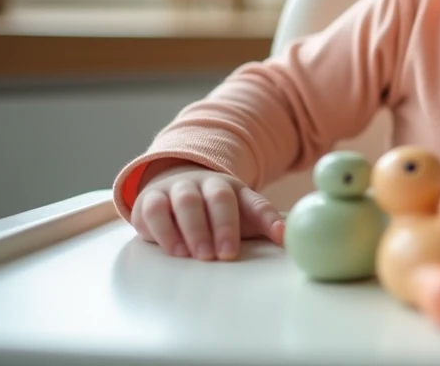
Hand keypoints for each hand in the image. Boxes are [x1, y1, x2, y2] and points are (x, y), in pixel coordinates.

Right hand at [130, 158, 284, 260]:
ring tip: (199, 256)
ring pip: (187, 201)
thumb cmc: (213, 211)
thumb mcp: (241, 216)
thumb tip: (289, 239)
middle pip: (219, 197)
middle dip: (224, 225)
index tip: (278, 237)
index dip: (268, 219)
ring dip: (194, 229)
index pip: (255, 201)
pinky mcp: (150, 199)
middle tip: (225, 254)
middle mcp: (207, 184)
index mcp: (234, 188)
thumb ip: (264, 224)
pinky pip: (154, 209)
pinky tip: (174, 250)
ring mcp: (178, 189)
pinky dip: (164, 230)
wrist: (173, 188)